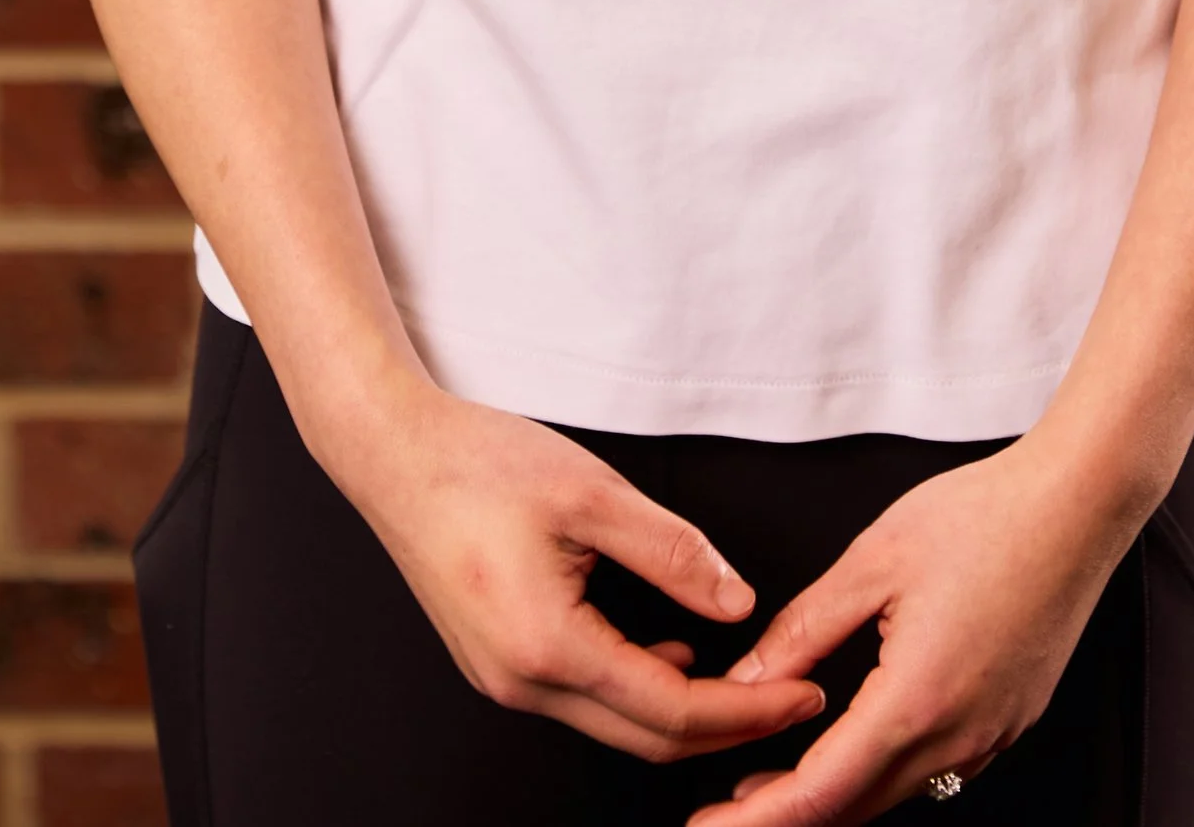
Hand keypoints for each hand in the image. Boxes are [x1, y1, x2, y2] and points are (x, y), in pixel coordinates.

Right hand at [345, 385, 829, 763]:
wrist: (392, 454)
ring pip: (614, 725)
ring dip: (681, 712)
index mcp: (547, 647)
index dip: (746, 709)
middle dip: (727, 727)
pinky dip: (637, 692)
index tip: (802, 691)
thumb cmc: (479, 463)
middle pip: (645, 739)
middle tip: (790, 697)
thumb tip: (739, 604)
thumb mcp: (593, 492)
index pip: (670, 710)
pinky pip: (582, 700)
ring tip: (744, 679)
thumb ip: (674, 552)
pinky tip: (669, 655)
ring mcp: (502, 681)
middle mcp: (520, 683)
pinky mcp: (497, 664)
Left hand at [688, 440, 1129, 824]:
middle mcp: (960, 736)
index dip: (760, 818)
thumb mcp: (872, 562)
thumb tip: (746, 679)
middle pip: (857, 807)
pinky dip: (883, 771)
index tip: (709, 826)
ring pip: (896, 792)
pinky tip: (854, 741)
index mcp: (916, 700)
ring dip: (835, 795)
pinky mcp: (1010, 720)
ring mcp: (993, 734)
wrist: (1078, 503)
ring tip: (774, 776)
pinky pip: (936, 769)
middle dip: (787, 814)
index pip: (821, 793)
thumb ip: (803, 629)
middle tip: (726, 804)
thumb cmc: (984, 518)